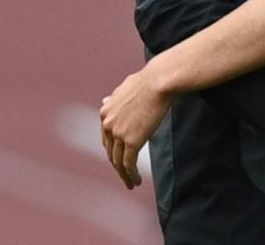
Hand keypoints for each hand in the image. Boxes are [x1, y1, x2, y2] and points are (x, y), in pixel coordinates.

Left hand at [99, 65, 171, 189]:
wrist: (159, 81)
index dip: (113, 150)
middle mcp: (108, 123)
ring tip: (130, 183)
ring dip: (123, 175)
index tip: (120, 158)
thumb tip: (106, 99)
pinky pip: (128, 164)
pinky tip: (136, 182)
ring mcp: (118, 133)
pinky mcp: (131, 141)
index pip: (106, 137)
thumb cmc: (148, 80)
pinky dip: (131, 175)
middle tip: (124, 175)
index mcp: (105, 111)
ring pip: (118, 161)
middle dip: (117, 165)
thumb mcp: (126, 87)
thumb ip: (115, 97)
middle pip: (110, 151)